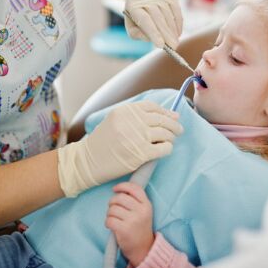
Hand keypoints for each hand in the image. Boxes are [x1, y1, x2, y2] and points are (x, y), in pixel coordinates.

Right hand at [57, 101, 181, 196]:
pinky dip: (168, 148)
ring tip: (172, 139)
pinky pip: (164, 148)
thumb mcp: (115, 120)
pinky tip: (165, 149)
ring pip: (165, 133)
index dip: (166, 111)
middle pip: (162, 119)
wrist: (88, 161)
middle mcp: (133, 121)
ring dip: (172, 136)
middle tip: (179, 129)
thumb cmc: (102, 142)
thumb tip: (166, 115)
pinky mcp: (141, 154)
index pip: (153, 107)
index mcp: (126, 110)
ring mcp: (138, 137)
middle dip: (174, 124)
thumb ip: (135, 116)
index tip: (173, 116)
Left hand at [106, 182, 153, 267]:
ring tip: (113, 218)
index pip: (134, 188)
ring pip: (112, 209)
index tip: (115, 189)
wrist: (143, 249)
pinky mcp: (124, 230)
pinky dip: (107, 222)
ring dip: (109, 213)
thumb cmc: (140, 227)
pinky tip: (111, 225)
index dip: (122, 186)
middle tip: (113, 208)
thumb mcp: (143, 211)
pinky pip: (109, 220)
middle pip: (120, 197)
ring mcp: (133, 220)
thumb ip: (135, 199)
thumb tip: (119, 189)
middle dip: (112, 202)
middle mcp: (141, 211)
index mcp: (146, 204)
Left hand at [124, 0, 182, 48]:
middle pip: (157, 16)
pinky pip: (176, 8)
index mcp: (132, 5)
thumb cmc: (137, 17)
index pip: (144, 19)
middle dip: (166, 33)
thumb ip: (138, 34)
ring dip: (173, 29)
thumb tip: (151, 38)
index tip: (161, 45)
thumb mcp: (132, 28)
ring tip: (175, 41)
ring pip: (168, 12)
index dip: (153, 32)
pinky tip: (177, 32)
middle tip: (173, 46)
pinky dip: (178, 22)